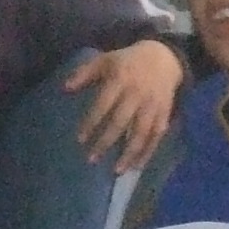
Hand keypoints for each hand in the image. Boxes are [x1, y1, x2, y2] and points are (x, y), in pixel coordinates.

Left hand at [65, 40, 183, 169]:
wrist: (164, 58)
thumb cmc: (128, 61)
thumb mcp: (105, 60)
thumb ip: (84, 74)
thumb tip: (64, 89)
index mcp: (120, 80)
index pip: (103, 105)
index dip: (91, 122)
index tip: (80, 139)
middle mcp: (137, 95)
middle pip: (121, 122)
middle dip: (106, 142)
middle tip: (91, 160)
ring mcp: (152, 106)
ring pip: (141, 132)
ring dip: (129, 153)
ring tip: (117, 171)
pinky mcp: (164, 114)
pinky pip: (156, 136)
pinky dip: (148, 152)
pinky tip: (137, 166)